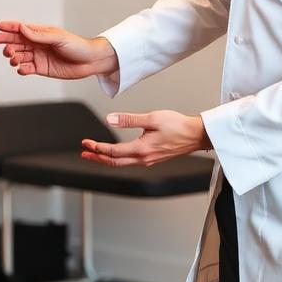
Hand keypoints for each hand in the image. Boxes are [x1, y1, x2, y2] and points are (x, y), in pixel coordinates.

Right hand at [0, 21, 117, 79]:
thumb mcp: (58, 37)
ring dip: (12, 56)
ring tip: (13, 58)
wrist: (90, 62)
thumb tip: (22, 28)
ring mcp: (38, 56)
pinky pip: (26, 69)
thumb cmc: (78, 46)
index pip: (20, 29)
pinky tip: (21, 68)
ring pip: (18, 55)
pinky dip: (21, 69)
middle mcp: (37, 44)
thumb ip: (39, 35)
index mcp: (40, 33)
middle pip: (15, 42)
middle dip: (4, 42)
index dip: (8, 27)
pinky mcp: (41, 69)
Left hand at [81, 110, 211, 166]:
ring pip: (122, 163)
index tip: (86, 143)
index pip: (112, 151)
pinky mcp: (152, 158)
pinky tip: (115, 153)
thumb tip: (110, 120)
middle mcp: (143, 158)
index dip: (97, 147)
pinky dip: (118, 158)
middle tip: (84, 152)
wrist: (196, 135)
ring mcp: (148, 160)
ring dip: (106, 158)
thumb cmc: (178, 125)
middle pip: (114, 161)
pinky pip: (130, 162)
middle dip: (97, 157)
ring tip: (95, 153)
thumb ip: (129, 119)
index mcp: (141, 149)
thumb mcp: (152, 118)